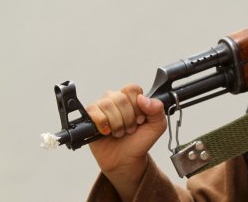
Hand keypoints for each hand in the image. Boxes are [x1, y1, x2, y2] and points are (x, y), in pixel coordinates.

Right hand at [86, 84, 166, 199]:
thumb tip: (143, 98)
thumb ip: (157, 109)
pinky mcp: (90, 117)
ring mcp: (102, 107)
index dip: (137, 106)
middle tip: (130, 129)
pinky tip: (107, 132)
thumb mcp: (157, 126)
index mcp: (132, 98)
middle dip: (128, 118)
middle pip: (120, 98)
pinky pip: (93, 111)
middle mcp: (116, 99)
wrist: (126, 160)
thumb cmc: (140, 141)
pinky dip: (103, 124)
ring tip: (120, 132)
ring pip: (107, 104)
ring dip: (117, 123)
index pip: (132, 88)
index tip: (140, 119)